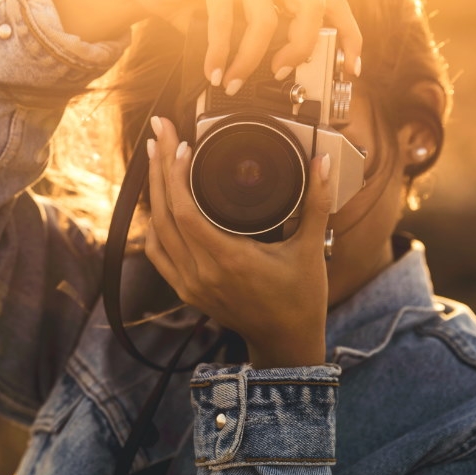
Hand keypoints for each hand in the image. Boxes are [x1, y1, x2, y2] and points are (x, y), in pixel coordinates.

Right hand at [51, 0, 361, 91]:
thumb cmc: (191, 5)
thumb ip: (258, 39)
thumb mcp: (233, 25)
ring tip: (235, 84)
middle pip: (311, 6)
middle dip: (301, 48)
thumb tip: (280, 79)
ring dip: (250, 61)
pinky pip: (225, 21)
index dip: (349, 35)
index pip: (331, 2)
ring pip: (265, 19)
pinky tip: (213, 72)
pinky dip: (220, 54)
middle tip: (281, 74)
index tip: (352, 69)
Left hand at [144, 117, 332, 368]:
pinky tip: (159, 201)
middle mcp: (201, 273)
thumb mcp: (311, 248)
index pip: (185, 212)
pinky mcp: (185, 290)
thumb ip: (316, 203)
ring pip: (156, 231)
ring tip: (156, 156)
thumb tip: (322, 163)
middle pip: (164, 213)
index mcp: (228, 260)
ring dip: (153, 192)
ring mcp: (189, 284)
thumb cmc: (301, 298)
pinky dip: (155, 224)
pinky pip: (157, 252)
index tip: (182, 144)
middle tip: (159, 131)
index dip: (177, 175)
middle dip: (159, 168)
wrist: (286, 342)